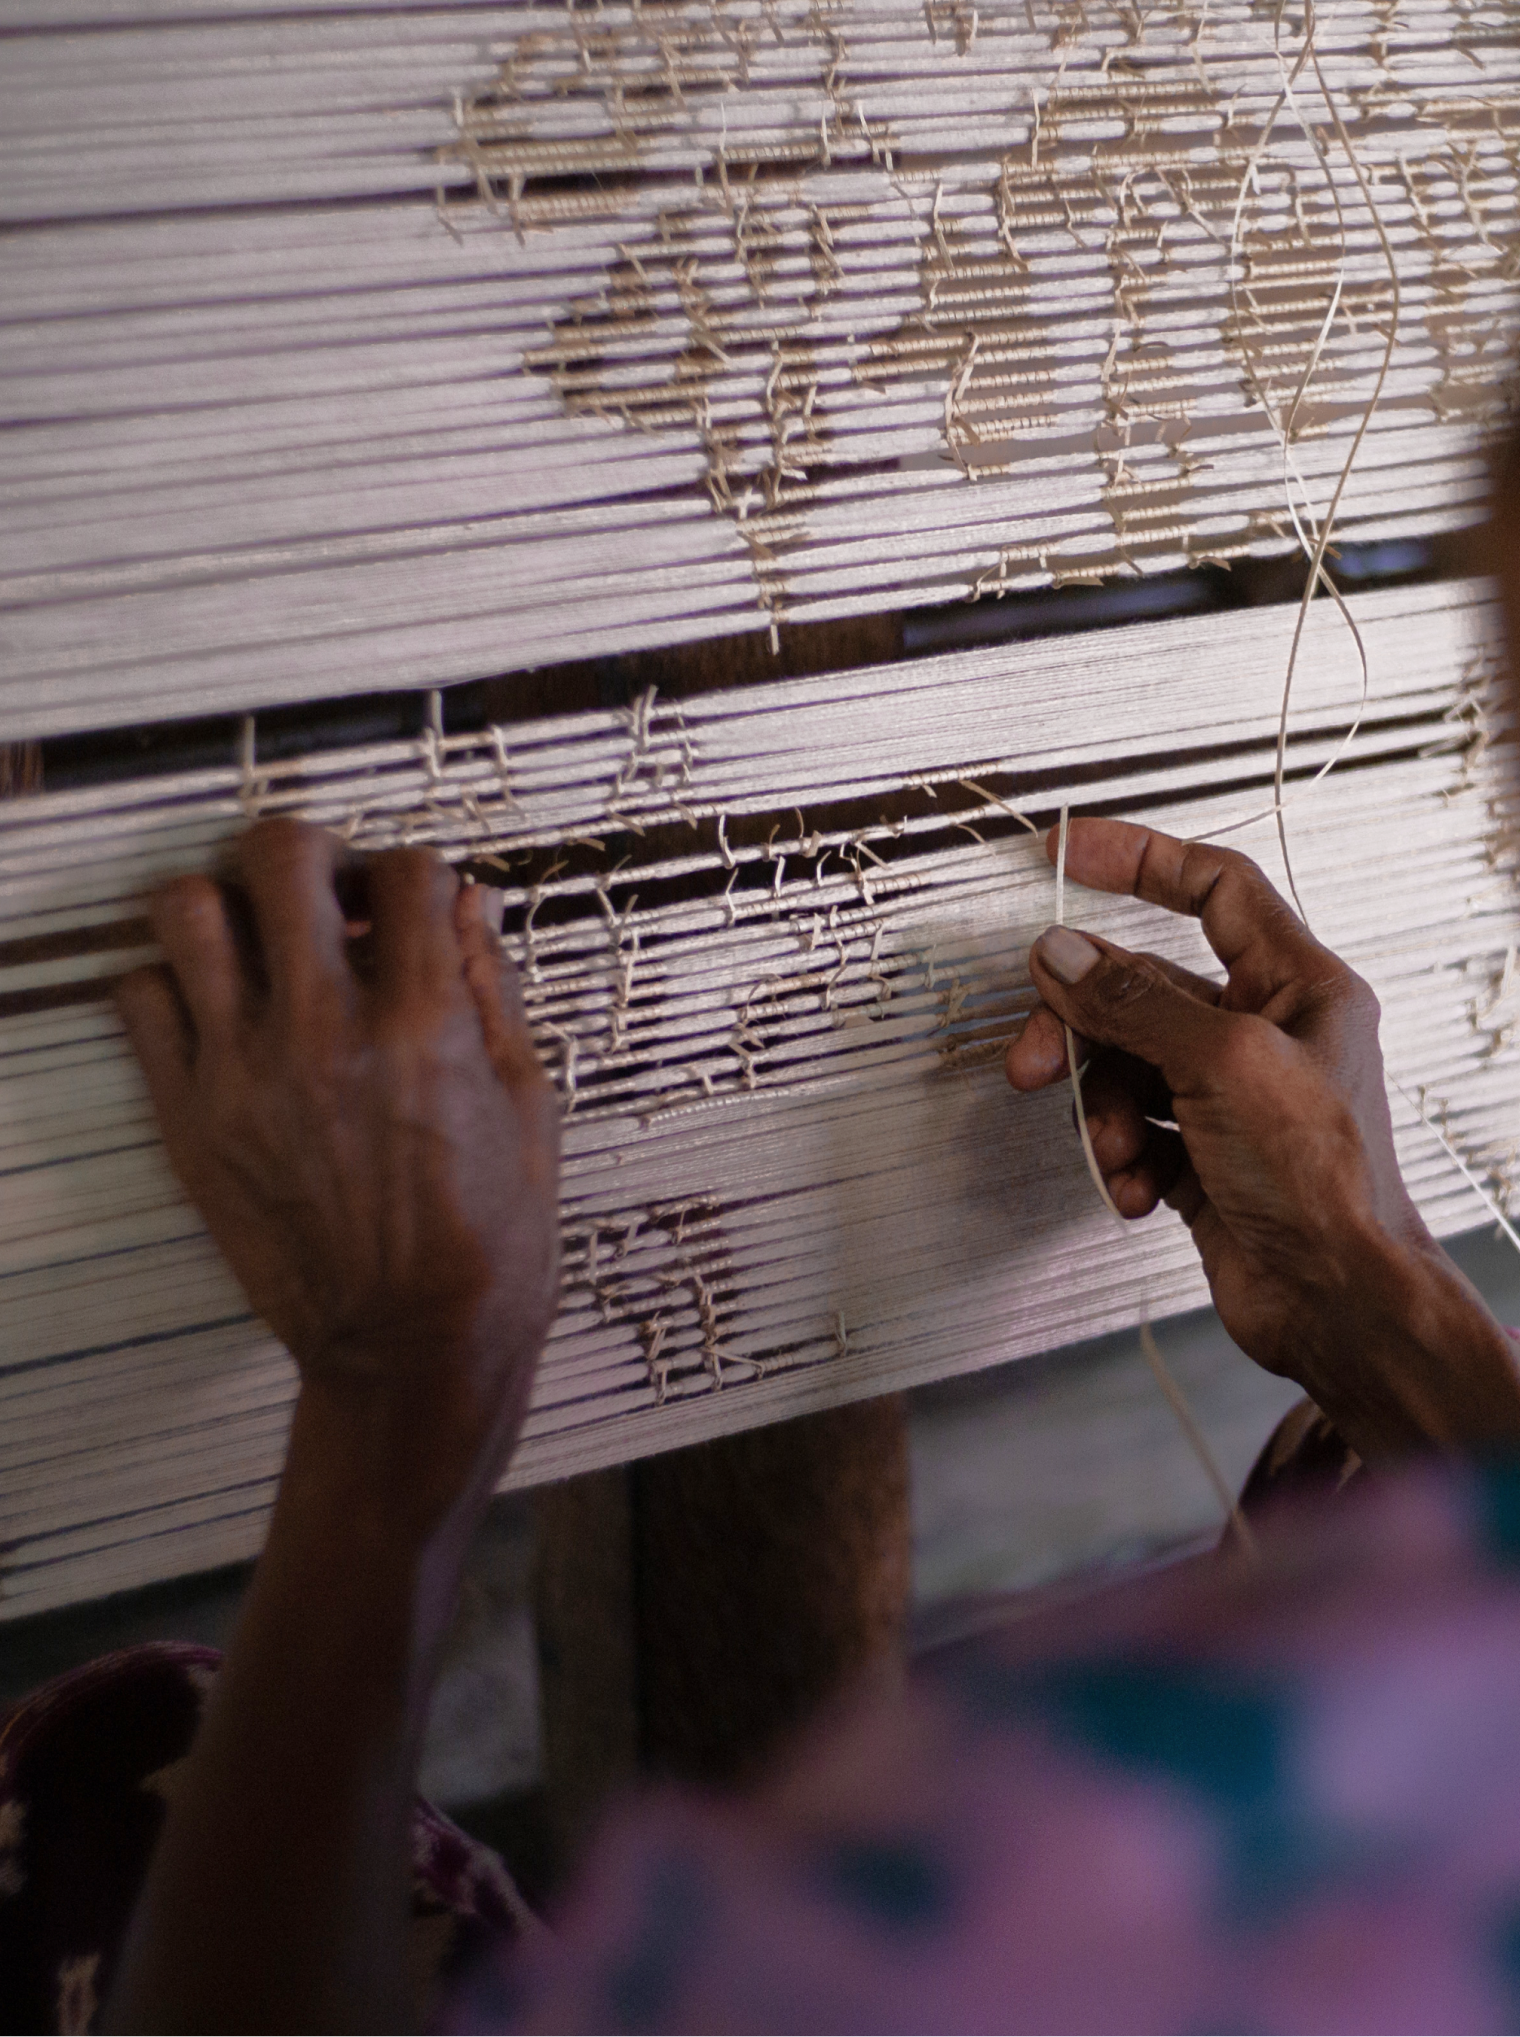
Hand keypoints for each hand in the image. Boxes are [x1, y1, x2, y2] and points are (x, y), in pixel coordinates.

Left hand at [115, 819, 559, 1537]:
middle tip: (332, 898)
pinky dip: (173, 983)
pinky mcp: (191, 1119)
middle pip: (283, 854)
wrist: (412, 1350)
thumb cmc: (487, 1242)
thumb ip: (493, 990)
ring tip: (266, 944)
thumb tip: (470, 901)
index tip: (419, 908)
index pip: (411, 870)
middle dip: (317, 855)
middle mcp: (326, 1034)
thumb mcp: (528, 1105)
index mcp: (426, 1026)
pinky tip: (223, 1011)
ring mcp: (244, 1074)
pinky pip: (140, 997)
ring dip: (231, 906)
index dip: (422, 874)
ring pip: (189, 908)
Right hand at [1006, 818, 1519, 1457]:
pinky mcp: (1200, 1154)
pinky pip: (1131, 1130)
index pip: (1213, 889)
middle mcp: (1263, 1033)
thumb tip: (1065, 956)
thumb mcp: (1223, 1065)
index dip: (1139, 861)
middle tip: (1036, 1056)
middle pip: (1142, 990)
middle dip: (1083, 1027)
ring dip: (1104, 1110)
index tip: (1067, 856)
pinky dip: (1122, 1158)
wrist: (1335, 1301)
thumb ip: (1136, 1004)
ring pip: (1124, 1066)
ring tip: (1116, 1148)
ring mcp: (1228, 1096)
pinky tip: (1137, 1187)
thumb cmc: (1323, 1183)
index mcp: (1298, 986)